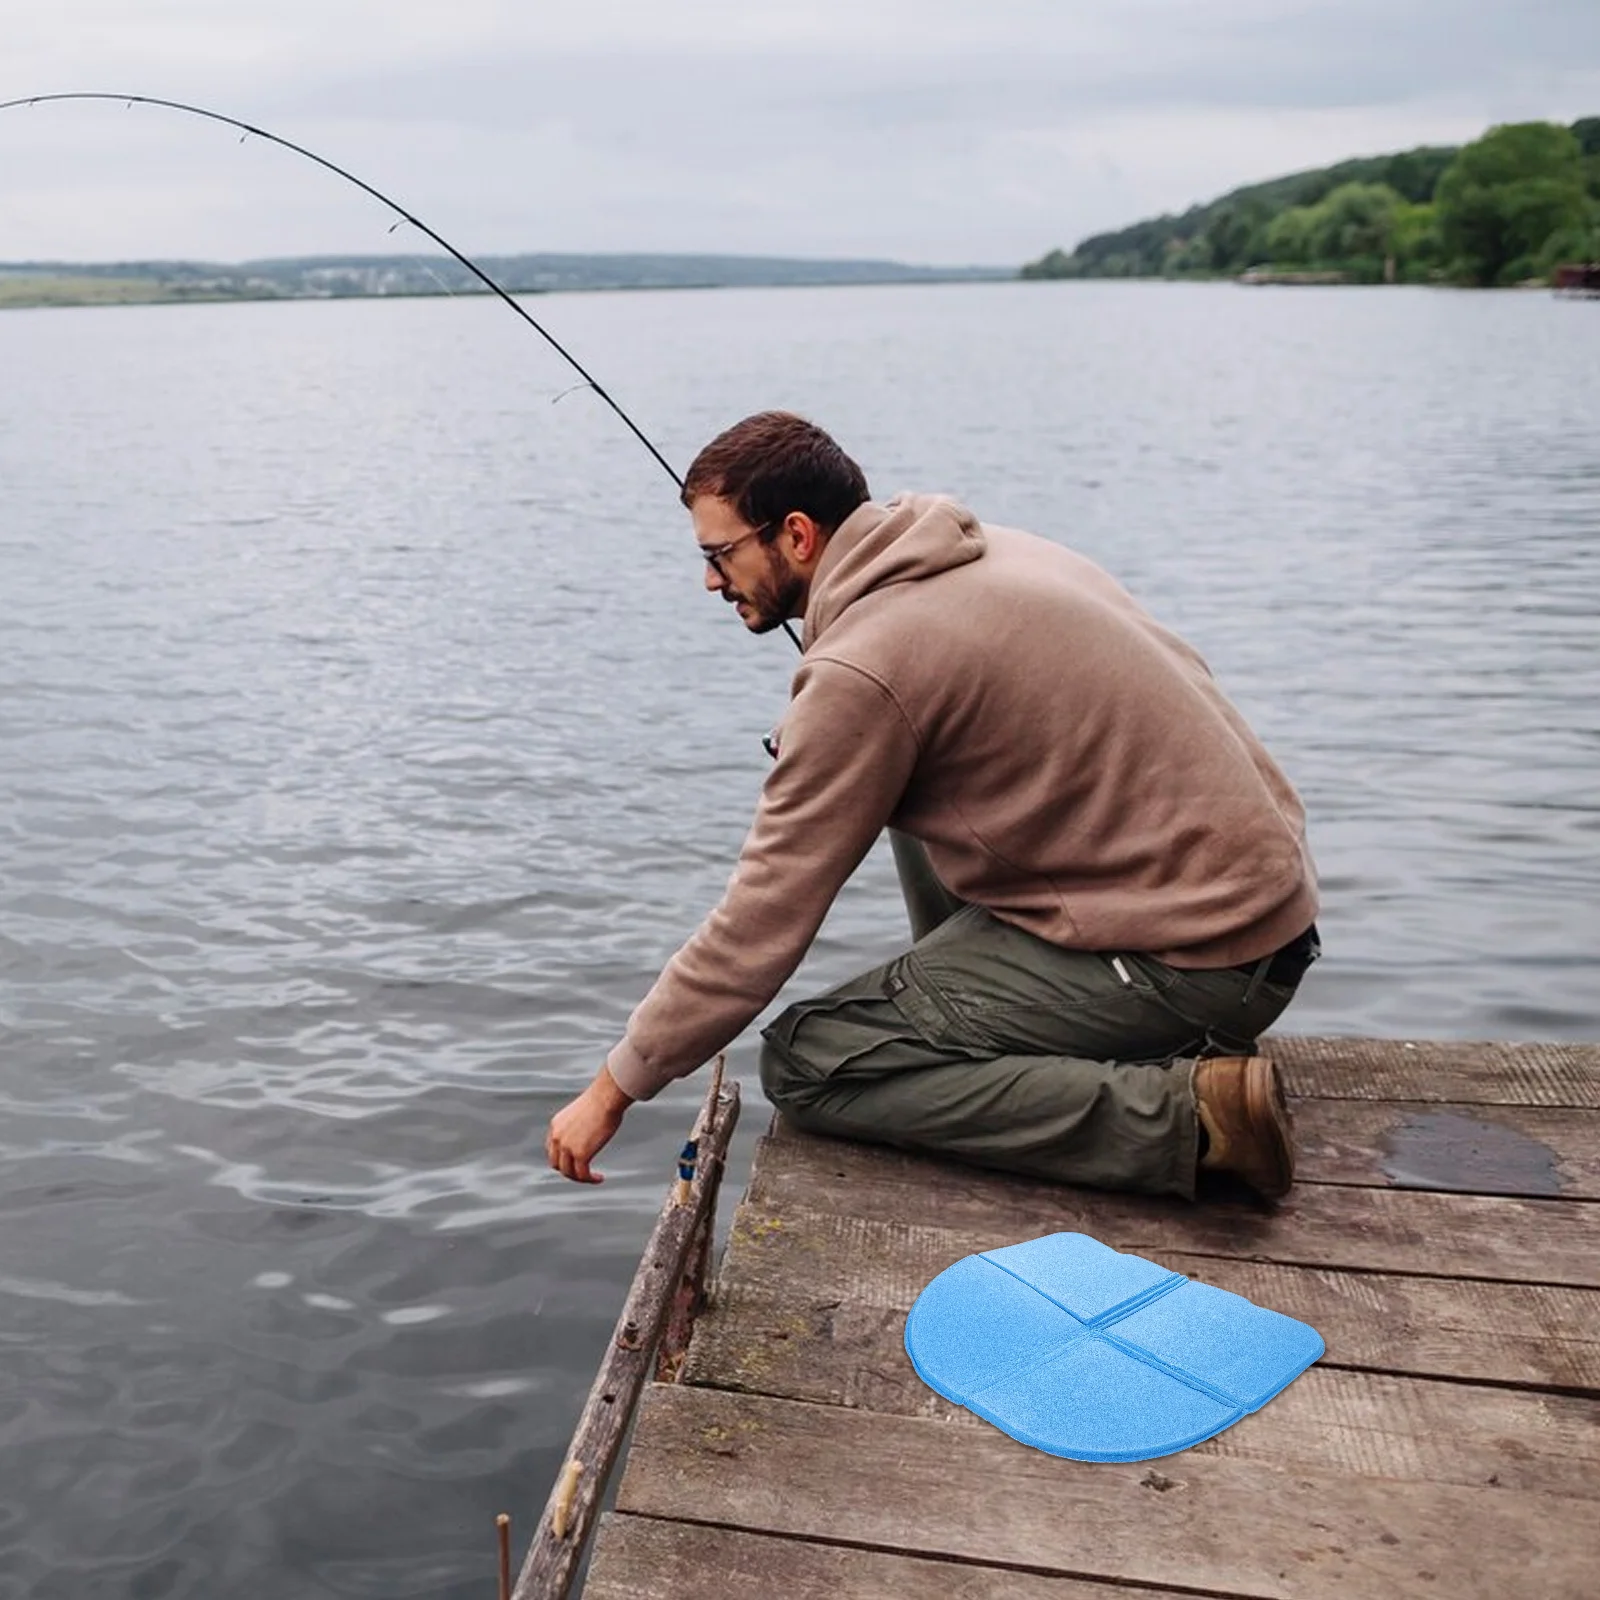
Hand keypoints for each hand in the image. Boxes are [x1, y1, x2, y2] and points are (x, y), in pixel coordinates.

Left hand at [546, 1067, 632, 1183]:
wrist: (606, 1097)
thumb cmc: (603, 1099)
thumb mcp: (583, 1112)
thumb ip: (581, 1124)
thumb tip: (592, 1130)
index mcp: (556, 1125)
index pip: (552, 1149)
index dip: (562, 1159)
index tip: (575, 1161)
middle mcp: (557, 1137)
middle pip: (557, 1164)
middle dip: (569, 1171)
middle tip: (584, 1172)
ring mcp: (567, 1147)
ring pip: (568, 1172)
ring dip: (581, 1178)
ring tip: (593, 1177)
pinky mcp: (580, 1154)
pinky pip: (582, 1174)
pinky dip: (590, 1179)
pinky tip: (600, 1178)